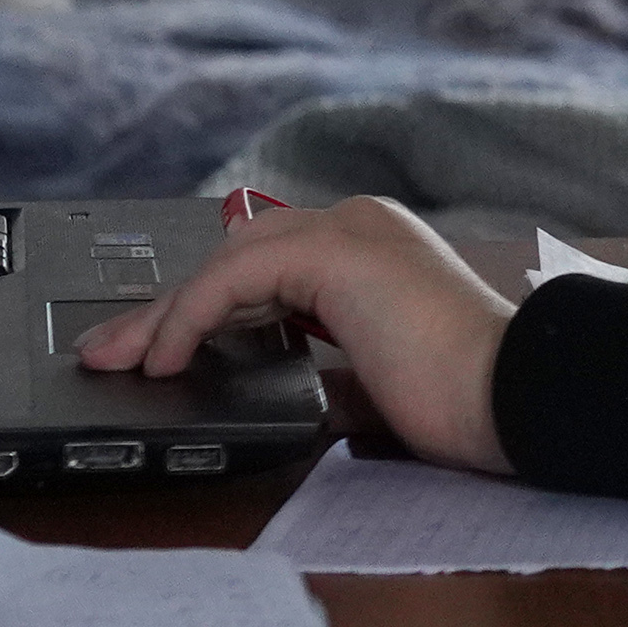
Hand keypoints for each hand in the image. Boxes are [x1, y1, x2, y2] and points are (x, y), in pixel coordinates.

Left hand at [76, 196, 514, 469]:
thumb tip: (281, 392)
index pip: (266, 270)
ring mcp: (349, 231)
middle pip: (235, 259)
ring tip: (119, 360)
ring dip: (165, 314)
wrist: (514, 394)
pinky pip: (235, 277)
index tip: (160, 353)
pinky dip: (191, 316)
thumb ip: (331, 371)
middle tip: (113, 353)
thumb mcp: (379, 383)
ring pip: (226, 263)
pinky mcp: (336, 252)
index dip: (205, 311)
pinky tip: (169, 357)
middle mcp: (359, 226)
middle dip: (168, 309)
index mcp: (375, 252)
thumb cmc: (470, 400)